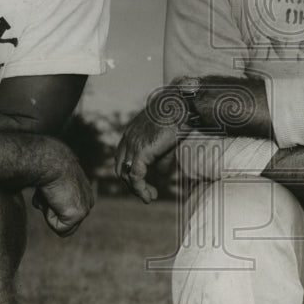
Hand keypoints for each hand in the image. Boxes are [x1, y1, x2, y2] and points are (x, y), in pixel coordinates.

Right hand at [32, 140, 94, 236]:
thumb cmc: (48, 170)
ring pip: (61, 227)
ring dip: (49, 214)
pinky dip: (49, 216)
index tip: (51, 192)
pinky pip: (59, 228)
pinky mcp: (77, 215)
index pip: (67, 217)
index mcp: (85, 195)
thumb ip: (52, 196)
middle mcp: (88, 203)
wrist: (52, 162)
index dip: (52, 208)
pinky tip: (52, 198)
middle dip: (52, 213)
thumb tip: (41, 204)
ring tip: (51, 195)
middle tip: (50, 194)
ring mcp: (85, 209)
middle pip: (66, 225)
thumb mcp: (53, 185)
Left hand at [114, 82, 192, 202]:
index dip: (130, 171)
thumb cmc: (178, 118)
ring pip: (126, 175)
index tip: (142, 181)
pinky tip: (149, 196)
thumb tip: (161, 174)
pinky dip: (140, 189)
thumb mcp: (167, 140)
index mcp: (131, 133)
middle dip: (131, 183)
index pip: (122, 157)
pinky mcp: (141, 152)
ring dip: (137, 190)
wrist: (182, 106)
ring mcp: (133, 145)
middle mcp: (128, 139)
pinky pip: (135, 177)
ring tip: (150, 197)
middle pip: (121, 167)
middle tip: (145, 192)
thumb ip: (162, 158)